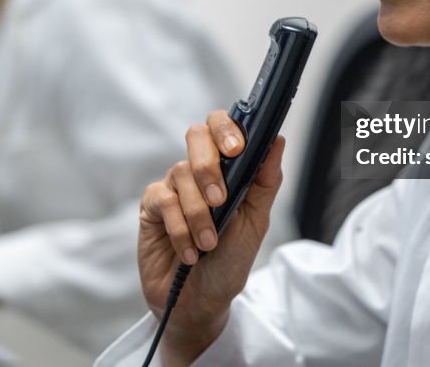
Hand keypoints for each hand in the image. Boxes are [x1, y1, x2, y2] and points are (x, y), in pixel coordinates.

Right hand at [138, 110, 285, 364]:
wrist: (202, 302)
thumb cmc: (230, 261)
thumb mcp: (256, 222)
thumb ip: (265, 181)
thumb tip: (277, 139)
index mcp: (226, 168)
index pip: (223, 127)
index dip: (227, 128)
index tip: (237, 148)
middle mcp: (198, 170)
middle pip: (196, 135)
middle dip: (209, 164)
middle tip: (220, 198)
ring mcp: (173, 186)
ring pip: (182, 173)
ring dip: (199, 213)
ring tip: (208, 244)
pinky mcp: (152, 207)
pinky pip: (164, 200)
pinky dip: (180, 229)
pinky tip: (189, 252)